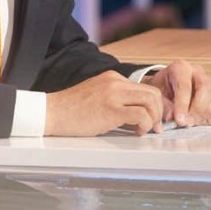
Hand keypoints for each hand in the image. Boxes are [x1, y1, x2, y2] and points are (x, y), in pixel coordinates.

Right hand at [45, 70, 166, 135]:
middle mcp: (115, 82)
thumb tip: (137, 113)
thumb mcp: (96, 95)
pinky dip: (145, 125)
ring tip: (145, 130)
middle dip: (159, 112)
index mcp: (112, 77)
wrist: (52, 113)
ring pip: (151, 101)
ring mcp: (113, 94)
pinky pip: (142, 115)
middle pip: (152, 93)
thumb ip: (116, 98)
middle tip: (155, 127)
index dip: (154, 105)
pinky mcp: (111, 109)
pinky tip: (136, 131)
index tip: (153, 118)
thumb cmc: (71, 110)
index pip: (144, 87)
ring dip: (154, 119)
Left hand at [141, 59, 210, 126]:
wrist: (169, 89)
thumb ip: (164, 106)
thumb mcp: (157, 96)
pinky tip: (208, 121)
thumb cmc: (163, 90)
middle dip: (197, 109)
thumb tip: (172, 117)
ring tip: (195, 122)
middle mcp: (197, 71)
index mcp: (180, 67)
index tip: (179, 120)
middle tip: (188, 123)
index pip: (184, 85)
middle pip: (206, 88)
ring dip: (208, 112)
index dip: (182, 105)